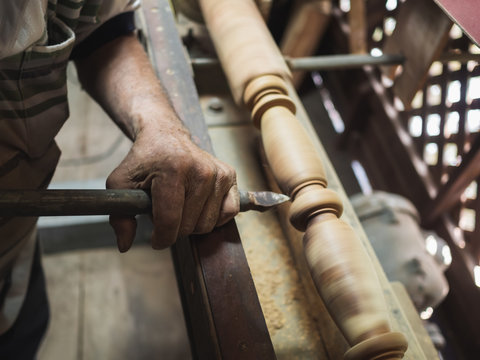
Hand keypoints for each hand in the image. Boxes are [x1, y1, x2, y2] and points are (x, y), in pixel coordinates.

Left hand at [106, 125, 238, 251]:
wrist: (166, 135)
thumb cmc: (144, 160)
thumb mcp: (121, 183)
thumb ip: (120, 216)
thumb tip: (124, 246)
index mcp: (173, 171)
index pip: (170, 222)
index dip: (160, 239)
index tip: (154, 239)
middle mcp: (201, 171)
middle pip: (190, 227)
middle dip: (174, 228)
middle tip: (165, 210)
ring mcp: (218, 173)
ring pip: (207, 224)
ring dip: (192, 223)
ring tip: (180, 205)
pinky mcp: (229, 175)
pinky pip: (228, 213)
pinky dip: (213, 217)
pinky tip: (200, 207)